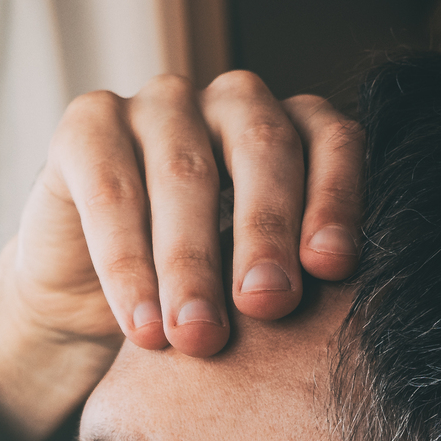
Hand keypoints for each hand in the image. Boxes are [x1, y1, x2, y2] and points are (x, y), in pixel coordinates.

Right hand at [0, 71, 362, 440]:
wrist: (92, 308)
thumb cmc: (201, 297)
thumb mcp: (259, 291)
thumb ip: (302, 282)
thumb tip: (353, 322)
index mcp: (293, 131)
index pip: (331, 140)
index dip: (336, 198)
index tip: (332, 269)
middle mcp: (231, 104)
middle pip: (261, 147)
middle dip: (266, 230)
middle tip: (268, 304)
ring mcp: (157, 107)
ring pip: (183, 170)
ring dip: (192, 260)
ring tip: (197, 337)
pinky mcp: (87, 129)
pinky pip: (110, 191)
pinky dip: (125, 265)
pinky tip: (142, 326)